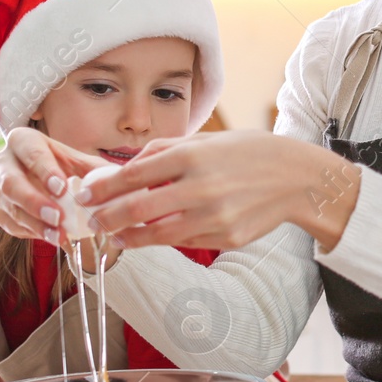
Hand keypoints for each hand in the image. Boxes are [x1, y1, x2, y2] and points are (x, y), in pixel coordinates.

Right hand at [0, 126, 103, 244]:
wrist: (53, 184)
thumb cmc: (68, 169)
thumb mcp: (83, 164)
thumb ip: (98, 171)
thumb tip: (119, 181)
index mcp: (23, 140)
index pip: (31, 153)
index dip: (45, 171)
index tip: (62, 188)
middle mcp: (3, 162)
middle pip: (11, 183)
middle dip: (34, 201)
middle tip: (58, 217)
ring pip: (9, 207)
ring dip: (34, 223)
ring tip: (58, 235)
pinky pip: (9, 223)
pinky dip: (30, 232)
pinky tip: (50, 236)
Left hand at [76, 131, 361, 250]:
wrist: (296, 178)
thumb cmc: (248, 152)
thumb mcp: (207, 140)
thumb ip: (165, 152)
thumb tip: (123, 169)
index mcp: (193, 155)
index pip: (135, 174)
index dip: (104, 187)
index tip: (85, 195)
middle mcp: (202, 186)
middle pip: (138, 209)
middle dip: (108, 218)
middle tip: (92, 222)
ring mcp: (215, 216)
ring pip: (158, 235)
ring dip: (130, 237)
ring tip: (116, 236)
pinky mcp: (227, 237)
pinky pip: (184, 241)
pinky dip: (163, 240)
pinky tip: (151, 236)